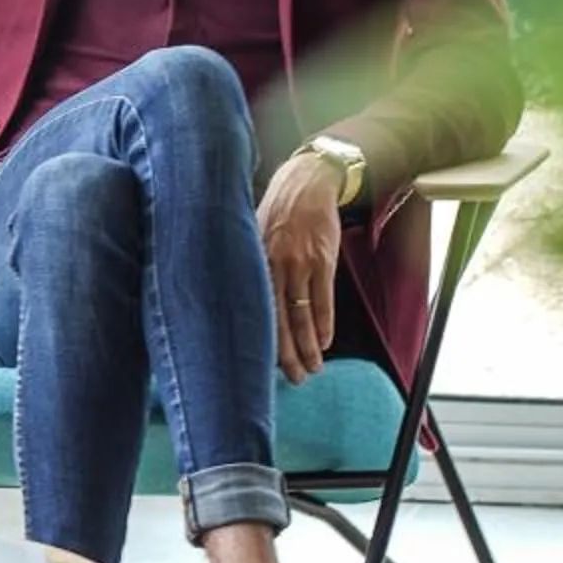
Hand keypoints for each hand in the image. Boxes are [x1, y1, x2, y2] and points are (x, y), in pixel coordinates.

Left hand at [257, 155, 343, 383]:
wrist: (306, 183)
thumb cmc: (275, 212)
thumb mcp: (250, 234)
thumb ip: (248, 266)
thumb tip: (238, 300)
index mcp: (252, 262)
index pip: (253, 310)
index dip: (258, 339)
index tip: (260, 364)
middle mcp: (273, 265)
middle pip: (278, 320)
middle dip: (286, 354)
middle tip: (293, 378)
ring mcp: (299, 264)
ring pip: (303, 316)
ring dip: (309, 346)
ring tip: (312, 368)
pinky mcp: (322, 260)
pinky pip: (324, 301)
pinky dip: (324, 325)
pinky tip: (324, 343)